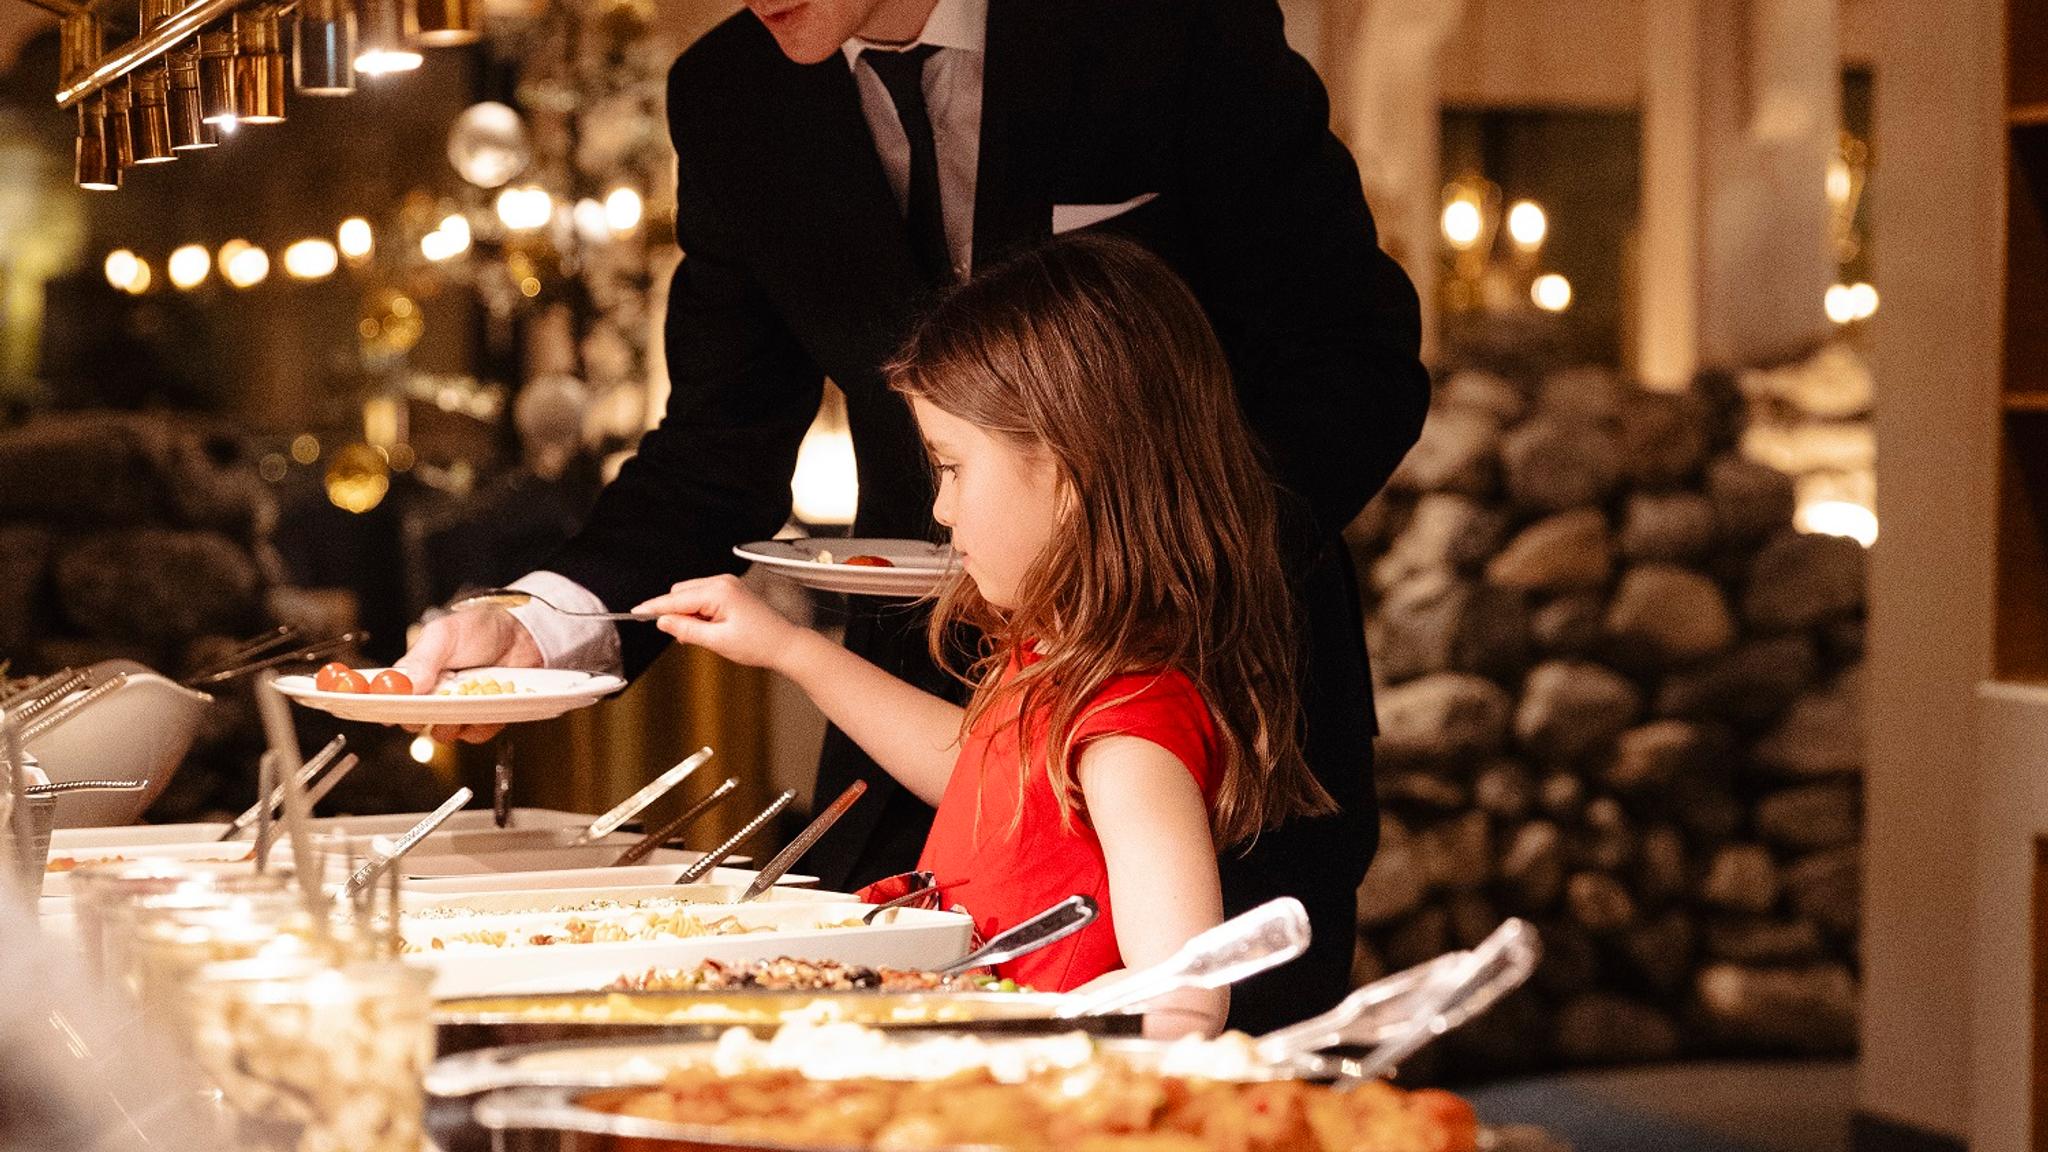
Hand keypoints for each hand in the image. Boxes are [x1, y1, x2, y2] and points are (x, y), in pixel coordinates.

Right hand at [391, 607, 542, 743]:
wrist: (522, 634)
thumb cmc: (479, 628)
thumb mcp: (445, 635)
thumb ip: (422, 659)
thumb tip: (403, 685)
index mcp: (416, 674)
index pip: (391, 699)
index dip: (391, 709)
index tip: (395, 713)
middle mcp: (433, 695)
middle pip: (415, 722)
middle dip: (427, 718)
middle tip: (442, 701)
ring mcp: (458, 708)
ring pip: (444, 733)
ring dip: (456, 721)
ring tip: (471, 696)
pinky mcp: (481, 718)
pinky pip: (475, 734)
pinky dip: (483, 723)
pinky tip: (490, 702)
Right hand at [634, 574, 802, 671]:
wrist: (784, 644)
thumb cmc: (757, 644)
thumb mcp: (717, 641)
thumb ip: (687, 630)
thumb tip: (662, 621)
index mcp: (718, 592)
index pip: (676, 599)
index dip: (654, 607)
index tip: (635, 612)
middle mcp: (722, 582)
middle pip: (680, 593)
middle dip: (675, 614)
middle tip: (684, 637)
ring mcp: (727, 584)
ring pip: (690, 595)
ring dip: (688, 615)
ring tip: (706, 636)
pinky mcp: (730, 591)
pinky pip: (702, 597)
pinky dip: (698, 612)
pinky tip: (709, 629)